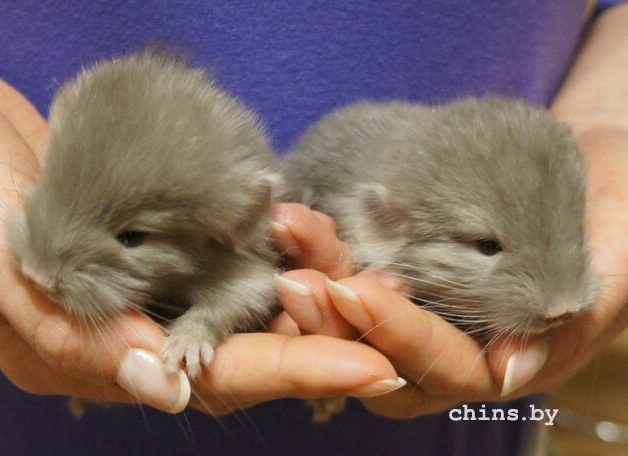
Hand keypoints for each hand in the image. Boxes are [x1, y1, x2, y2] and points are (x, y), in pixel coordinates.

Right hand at [0, 74, 402, 415]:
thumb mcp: (1, 271)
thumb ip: (78, 336)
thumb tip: (168, 389)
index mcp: (99, 356)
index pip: (215, 376)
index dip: (294, 371)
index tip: (371, 365)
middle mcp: (140, 324)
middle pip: (249, 344)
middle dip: (323, 331)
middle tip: (388, 309)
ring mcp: (157, 278)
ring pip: (251, 299)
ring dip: (308, 285)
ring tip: (365, 269)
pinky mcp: (168, 234)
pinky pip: (235, 249)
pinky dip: (276, 244)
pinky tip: (310, 229)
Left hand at [271, 172, 627, 417]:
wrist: (590, 164)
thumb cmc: (614, 209)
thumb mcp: (617, 259)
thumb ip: (575, 317)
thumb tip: (506, 373)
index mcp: (506, 356)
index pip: (445, 369)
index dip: (402, 336)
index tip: (363, 290)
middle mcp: (453, 342)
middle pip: (378, 355)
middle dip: (336, 320)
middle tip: (299, 279)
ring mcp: (421, 306)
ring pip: (353, 315)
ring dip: (316, 278)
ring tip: (289, 234)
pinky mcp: (399, 267)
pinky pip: (352, 267)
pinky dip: (323, 246)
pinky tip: (296, 218)